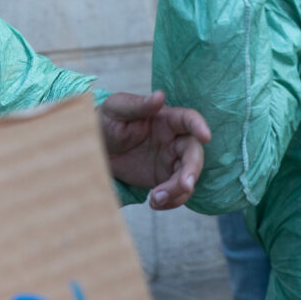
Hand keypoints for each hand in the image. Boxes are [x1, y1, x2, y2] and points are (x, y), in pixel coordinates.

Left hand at [99, 91, 210, 209]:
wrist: (94, 147)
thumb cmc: (107, 120)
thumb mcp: (117, 108)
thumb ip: (138, 105)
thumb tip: (159, 96)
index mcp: (166, 119)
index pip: (189, 119)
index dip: (199, 126)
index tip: (206, 136)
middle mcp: (174, 139)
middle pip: (194, 153)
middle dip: (192, 170)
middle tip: (184, 186)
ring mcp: (171, 160)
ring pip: (188, 176)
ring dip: (179, 191)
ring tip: (155, 199)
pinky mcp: (163, 178)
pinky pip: (177, 192)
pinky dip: (171, 201)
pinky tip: (154, 203)